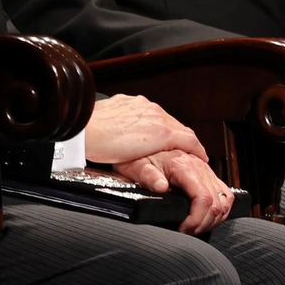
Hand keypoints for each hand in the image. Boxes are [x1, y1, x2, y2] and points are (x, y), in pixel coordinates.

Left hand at [85, 94, 208, 165]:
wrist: (82, 128)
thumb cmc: (103, 147)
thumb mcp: (132, 165)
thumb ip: (152, 171)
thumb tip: (163, 184)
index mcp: (160, 130)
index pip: (189, 139)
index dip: (198, 150)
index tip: (202, 157)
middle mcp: (155, 113)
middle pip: (178, 127)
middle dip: (184, 140)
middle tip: (187, 151)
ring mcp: (142, 105)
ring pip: (164, 118)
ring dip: (168, 129)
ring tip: (166, 141)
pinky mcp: (129, 101)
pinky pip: (148, 110)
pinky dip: (152, 120)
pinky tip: (144, 128)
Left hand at [113, 149, 235, 234]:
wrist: (141, 142)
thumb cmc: (138, 156)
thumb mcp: (136, 165)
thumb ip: (147, 175)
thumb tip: (161, 187)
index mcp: (183, 165)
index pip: (203, 198)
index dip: (196, 219)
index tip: (184, 229)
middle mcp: (199, 166)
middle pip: (217, 203)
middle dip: (204, 223)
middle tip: (188, 231)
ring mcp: (205, 169)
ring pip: (224, 200)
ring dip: (214, 218)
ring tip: (196, 226)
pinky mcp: (206, 172)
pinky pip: (224, 192)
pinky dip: (220, 207)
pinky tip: (206, 216)